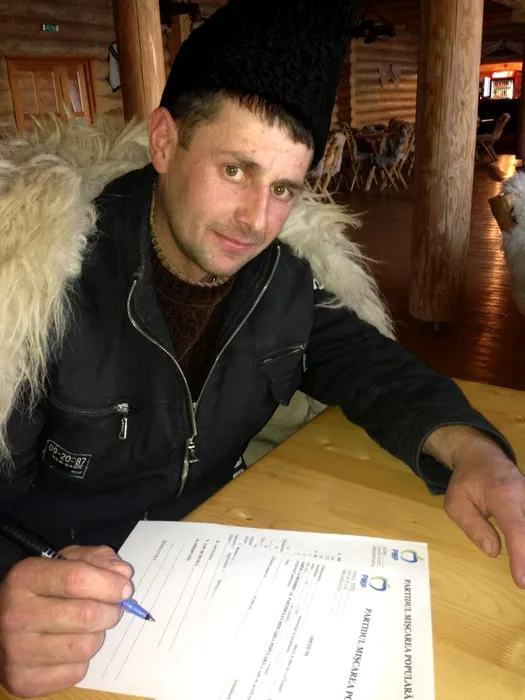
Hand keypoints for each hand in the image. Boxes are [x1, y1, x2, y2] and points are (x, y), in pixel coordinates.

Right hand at [0, 545, 132, 697]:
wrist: (3, 627)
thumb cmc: (41, 590)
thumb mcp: (64, 562)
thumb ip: (96, 559)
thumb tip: (122, 575)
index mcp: (26, 578)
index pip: (77, 579)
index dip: (109, 584)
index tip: (125, 588)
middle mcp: (16, 615)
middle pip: (86, 615)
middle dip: (111, 611)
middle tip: (112, 608)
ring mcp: (18, 651)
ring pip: (85, 646)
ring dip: (97, 636)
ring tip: (87, 627)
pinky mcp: (24, 681)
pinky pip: (76, 671)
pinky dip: (82, 659)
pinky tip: (69, 646)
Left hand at [444, 434, 524, 587]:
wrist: (482, 456)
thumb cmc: (466, 481)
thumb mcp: (456, 503)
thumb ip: (473, 527)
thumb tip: (494, 551)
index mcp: (503, 495)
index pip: (517, 529)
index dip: (522, 556)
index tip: (522, 581)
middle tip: (522, 581)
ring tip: (522, 570)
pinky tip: (523, 557)